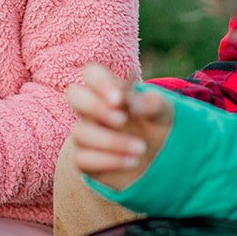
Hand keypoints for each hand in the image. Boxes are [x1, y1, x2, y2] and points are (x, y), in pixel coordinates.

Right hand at [67, 65, 172, 189]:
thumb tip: (130, 105)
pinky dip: (109, 161)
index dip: (101, 83)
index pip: (92, 74)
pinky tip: (132, 161)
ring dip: (112, 141)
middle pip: (74, 95)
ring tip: (141, 148)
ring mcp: (85, 135)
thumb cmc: (155, 127)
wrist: (157, 160)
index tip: (120, 100)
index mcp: (110, 91)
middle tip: (122, 120)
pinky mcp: (84, 161)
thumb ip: (150, 103)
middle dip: (95, 107)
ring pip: (80, 132)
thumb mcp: (163, 112)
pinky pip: (82, 159)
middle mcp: (92, 110)